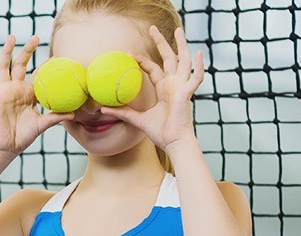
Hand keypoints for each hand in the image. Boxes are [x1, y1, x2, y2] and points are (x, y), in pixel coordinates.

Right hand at [0, 35, 72, 156]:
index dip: (45, 65)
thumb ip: (55, 117)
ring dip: (6, 52)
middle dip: (27, 50)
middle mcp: (15, 89)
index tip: (56, 55)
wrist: (6, 147)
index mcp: (28, 94)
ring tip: (11, 37)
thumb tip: (73, 113)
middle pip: (21, 64)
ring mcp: (3, 92)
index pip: (37, 75)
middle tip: (36, 37)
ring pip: (4, 67)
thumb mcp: (41, 125)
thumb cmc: (23, 136)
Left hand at [100, 26, 204, 150]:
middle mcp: (173, 84)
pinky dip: (198, 66)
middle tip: (153, 28)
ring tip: (179, 31)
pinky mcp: (187, 94)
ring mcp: (181, 87)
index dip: (142, 60)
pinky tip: (199, 53)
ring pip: (183, 61)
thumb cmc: (160, 132)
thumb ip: (121, 112)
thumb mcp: (137, 119)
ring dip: (181, 45)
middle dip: (161, 42)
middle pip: (168, 58)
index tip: (129, 53)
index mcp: (163, 88)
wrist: (173, 143)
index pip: (153, 68)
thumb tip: (101, 109)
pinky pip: (196, 78)